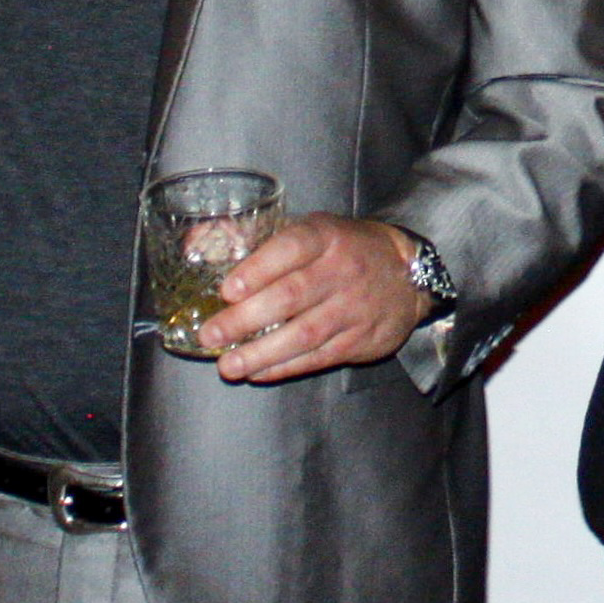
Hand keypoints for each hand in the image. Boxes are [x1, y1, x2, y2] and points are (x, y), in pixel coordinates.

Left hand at [202, 216, 431, 382]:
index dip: (258, 269)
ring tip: (228, 365)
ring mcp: (354, 307)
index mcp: (326, 236)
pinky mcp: (361, 338)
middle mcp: (342, 270)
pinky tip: (259, 372)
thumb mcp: (312, 230)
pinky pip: (319, 356)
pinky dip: (286, 367)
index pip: (291, 247)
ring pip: (304, 333)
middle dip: (246, 319)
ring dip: (262, 352)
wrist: (409, 273)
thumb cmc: (344, 249)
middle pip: (292, 296)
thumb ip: (258, 238)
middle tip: (211, 335)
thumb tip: (194, 243)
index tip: (227, 290)